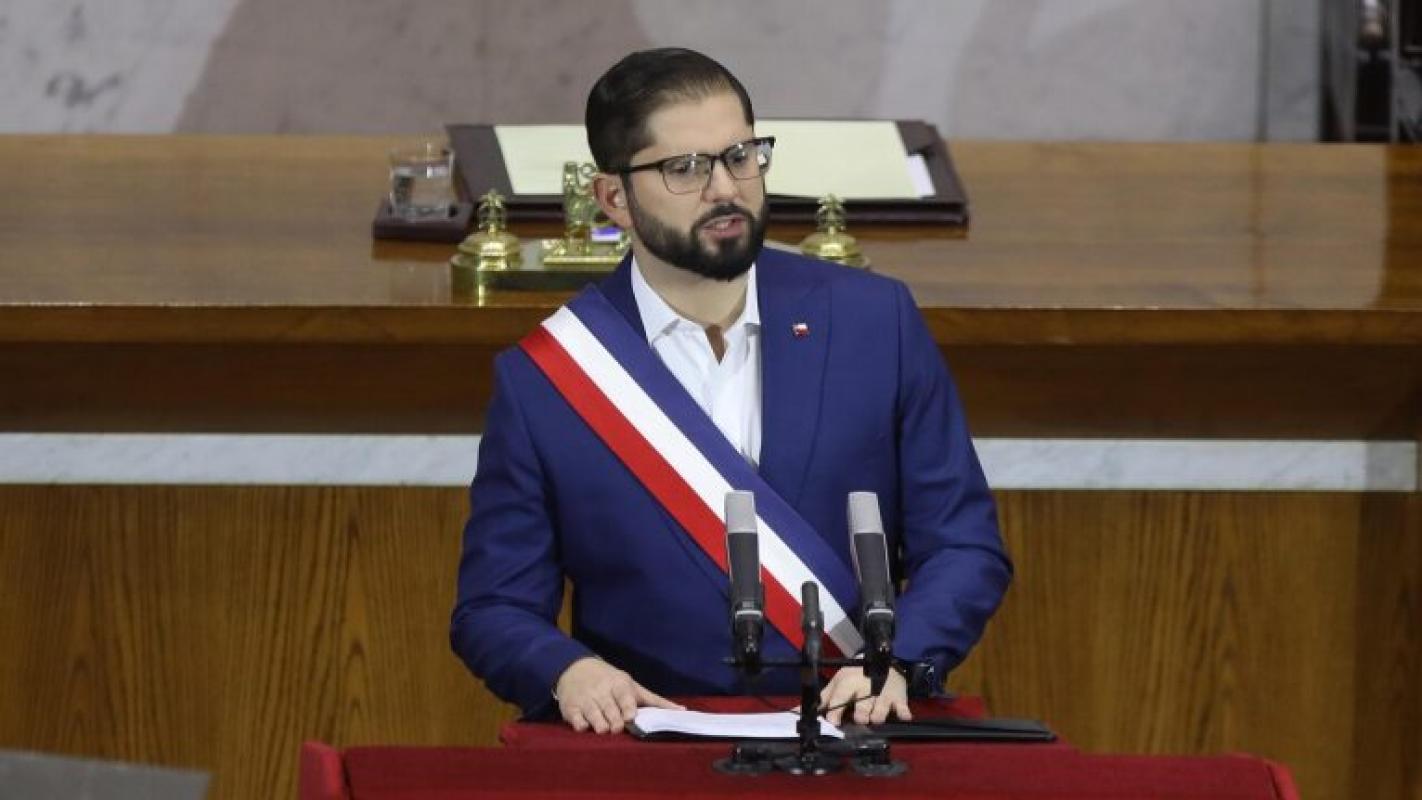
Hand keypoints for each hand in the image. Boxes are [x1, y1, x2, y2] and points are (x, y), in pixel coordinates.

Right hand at [554, 657, 683, 733]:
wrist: (576, 668)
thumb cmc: (611, 681)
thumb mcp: (633, 686)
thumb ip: (655, 700)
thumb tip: (682, 711)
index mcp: (619, 684)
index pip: (624, 696)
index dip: (627, 707)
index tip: (630, 717)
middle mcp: (602, 691)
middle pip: (609, 709)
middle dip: (613, 720)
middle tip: (617, 728)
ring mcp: (585, 699)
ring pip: (593, 714)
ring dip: (598, 723)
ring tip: (603, 730)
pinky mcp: (571, 708)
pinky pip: (575, 718)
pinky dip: (579, 723)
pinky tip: (583, 726)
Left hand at [819, 665, 911, 725]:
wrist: (883, 662)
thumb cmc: (856, 676)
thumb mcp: (838, 682)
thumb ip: (823, 698)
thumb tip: (799, 711)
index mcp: (848, 684)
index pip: (839, 701)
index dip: (835, 715)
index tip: (834, 723)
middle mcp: (866, 690)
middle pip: (862, 712)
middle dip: (859, 718)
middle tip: (858, 718)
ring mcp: (883, 695)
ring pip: (879, 715)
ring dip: (877, 718)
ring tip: (875, 716)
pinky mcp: (899, 699)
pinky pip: (903, 711)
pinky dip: (903, 715)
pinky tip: (902, 717)